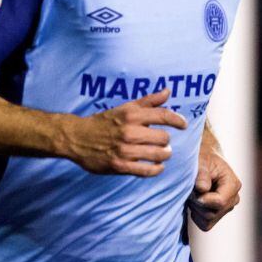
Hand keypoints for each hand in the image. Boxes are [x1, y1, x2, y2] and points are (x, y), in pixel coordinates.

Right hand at [64, 89, 186, 175]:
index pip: (163, 115)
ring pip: (158, 154)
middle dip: (166, 140)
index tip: (183, 124)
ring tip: (162, 153)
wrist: (77, 137)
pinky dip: (156, 169)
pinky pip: (147, 170)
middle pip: (164, 137)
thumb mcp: (125, 108)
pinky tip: (157, 166)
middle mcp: (129, 131)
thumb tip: (168, 91)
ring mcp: (125, 150)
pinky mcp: (120, 165)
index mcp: (131, 115)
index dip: (177, 120)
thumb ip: (148, 101)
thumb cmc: (104, 122)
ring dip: (164, 154)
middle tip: (163, 142)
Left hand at [189, 127, 241, 229]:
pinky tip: (196, 201)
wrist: (206, 161)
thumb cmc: (204, 158)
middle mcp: (233, 199)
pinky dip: (197, 215)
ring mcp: (227, 208)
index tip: (193, 190)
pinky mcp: (218, 215)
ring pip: (207, 221)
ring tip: (193, 193)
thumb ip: (202, 174)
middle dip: (197, 203)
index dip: (203, 200)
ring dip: (196, 209)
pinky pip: (205, 225)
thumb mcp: (202, 160)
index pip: (220, 202)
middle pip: (212, 214)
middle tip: (191, 189)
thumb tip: (202, 189)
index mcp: (233, 184)